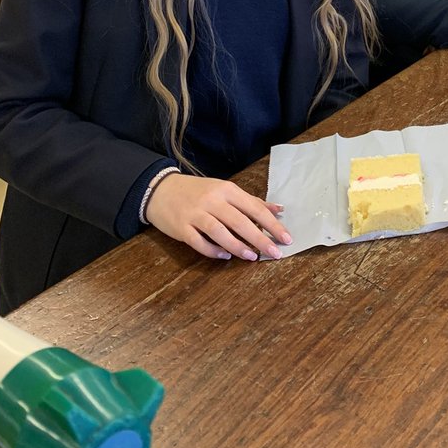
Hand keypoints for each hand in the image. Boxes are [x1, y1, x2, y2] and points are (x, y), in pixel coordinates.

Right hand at [145, 173, 291, 261]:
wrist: (161, 190)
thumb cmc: (198, 191)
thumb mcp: (225, 190)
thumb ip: (251, 201)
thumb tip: (279, 210)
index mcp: (226, 190)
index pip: (254, 208)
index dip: (272, 224)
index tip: (287, 238)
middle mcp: (212, 200)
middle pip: (240, 222)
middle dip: (260, 239)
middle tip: (275, 253)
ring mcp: (195, 214)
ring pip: (220, 232)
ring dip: (238, 246)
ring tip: (252, 258)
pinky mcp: (181, 228)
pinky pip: (199, 242)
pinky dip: (213, 251)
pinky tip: (225, 256)